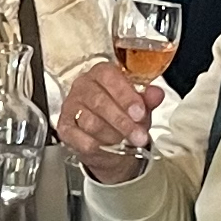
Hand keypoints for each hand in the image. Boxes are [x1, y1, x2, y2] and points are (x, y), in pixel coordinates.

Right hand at [58, 57, 157, 181]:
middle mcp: (83, 86)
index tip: (140, 113)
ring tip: (126, 143)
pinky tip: (108, 147)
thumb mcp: (141, 107)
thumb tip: (156, 93)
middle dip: (122, 122)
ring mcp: (70, 106)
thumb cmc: (124, 117)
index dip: (125, 96)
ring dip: (112, 136)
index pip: (109, 77)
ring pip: (90, 122)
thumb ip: (148, 98)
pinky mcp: (64, 127)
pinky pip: (80, 139)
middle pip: (99, 101)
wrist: (111, 143)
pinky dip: (98, 146)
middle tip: (139, 136)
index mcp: (101, 73)